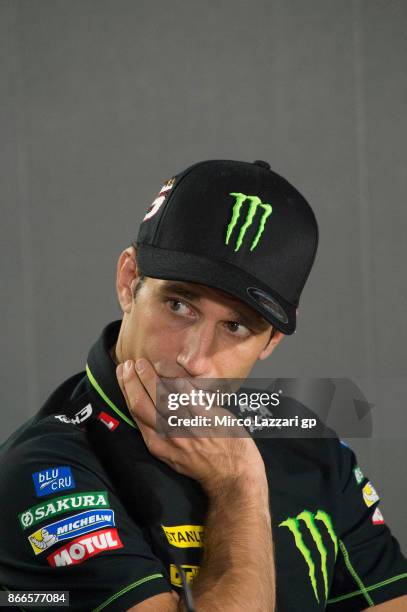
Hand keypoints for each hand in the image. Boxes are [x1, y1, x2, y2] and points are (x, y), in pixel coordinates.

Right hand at [116, 358, 265, 493]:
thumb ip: (161, 435)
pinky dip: (179, 383)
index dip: (126, 390)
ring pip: (161, 397)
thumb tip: (152, 414)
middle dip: (132, 381)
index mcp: (158, 445)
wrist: (232, 475)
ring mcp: (186, 427)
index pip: (135, 413)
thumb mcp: (174, 455)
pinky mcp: (205, 419)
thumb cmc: (205, 463)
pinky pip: (188, 397)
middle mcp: (168, 436)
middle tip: (129, 364)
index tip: (123, 374)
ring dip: (150, 377)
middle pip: (142, 404)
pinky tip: (174, 372)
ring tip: (145, 363)